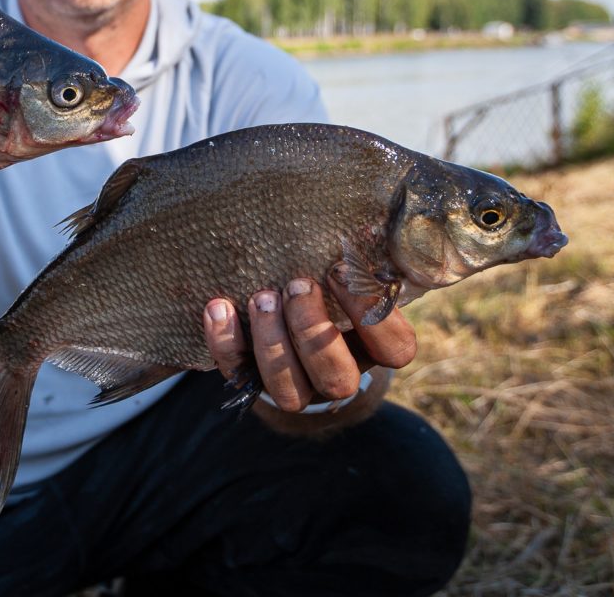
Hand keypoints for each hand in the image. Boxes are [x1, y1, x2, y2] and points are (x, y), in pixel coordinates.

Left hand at [203, 264, 416, 411]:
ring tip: (261, 296)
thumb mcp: (345, 277)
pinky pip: (236, 373)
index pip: (395, 349)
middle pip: (336, 377)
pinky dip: (225, 341)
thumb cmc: (324, 287)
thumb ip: (354, 262)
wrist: (282, 321)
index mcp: (371, 348)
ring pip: (288, 390)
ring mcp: (295, 387)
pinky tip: (219, 306)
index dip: (371, 314)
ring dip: (272, 342)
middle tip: (297, 284)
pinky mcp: (251, 382)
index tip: (340, 270)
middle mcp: (338, 376)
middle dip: (313, 329)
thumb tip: (357, 223)